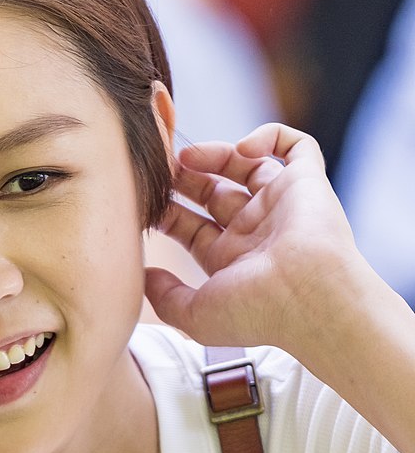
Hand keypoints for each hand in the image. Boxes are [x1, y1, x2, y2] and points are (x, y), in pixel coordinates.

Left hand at [144, 123, 359, 349]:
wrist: (310, 298)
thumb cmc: (257, 312)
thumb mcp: (195, 315)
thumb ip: (164, 297)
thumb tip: (142, 275)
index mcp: (230, 259)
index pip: (191, 226)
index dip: (166, 211)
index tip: (145, 202)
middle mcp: (255, 231)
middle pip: (213, 191)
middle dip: (184, 178)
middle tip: (162, 169)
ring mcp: (281, 205)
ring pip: (246, 165)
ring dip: (214, 154)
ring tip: (188, 157)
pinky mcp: (307, 183)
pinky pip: (295, 146)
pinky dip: (269, 136)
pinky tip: (244, 149)